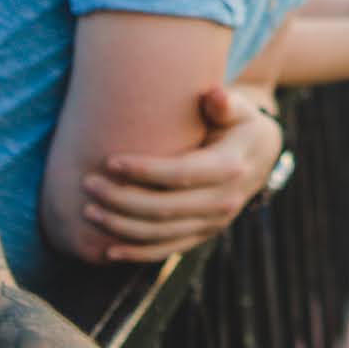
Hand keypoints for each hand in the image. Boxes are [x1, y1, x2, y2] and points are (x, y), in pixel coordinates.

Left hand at [83, 86, 285, 261]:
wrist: (260, 154)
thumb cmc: (238, 123)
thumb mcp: (238, 108)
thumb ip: (225, 103)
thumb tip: (214, 94)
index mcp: (230, 167)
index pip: (181, 174)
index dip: (144, 171)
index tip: (109, 161)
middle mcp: (224, 200)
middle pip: (166, 208)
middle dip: (122, 199)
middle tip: (88, 185)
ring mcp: (214, 222)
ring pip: (162, 234)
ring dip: (122, 226)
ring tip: (89, 211)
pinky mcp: (204, 235)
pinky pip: (168, 250)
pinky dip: (137, 254)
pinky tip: (108, 251)